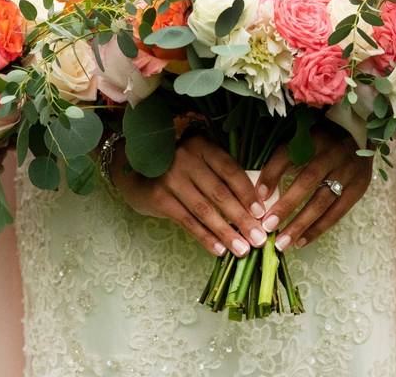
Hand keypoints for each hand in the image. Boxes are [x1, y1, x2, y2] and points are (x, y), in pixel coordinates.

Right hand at [113, 135, 266, 257]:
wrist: (133, 172)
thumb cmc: (177, 170)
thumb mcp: (198, 163)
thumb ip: (221, 177)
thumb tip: (254, 208)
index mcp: (201, 146)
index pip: (230, 170)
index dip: (247, 193)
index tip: (262, 214)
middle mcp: (185, 158)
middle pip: (220, 192)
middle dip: (242, 218)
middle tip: (259, 238)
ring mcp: (170, 178)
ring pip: (204, 210)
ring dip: (226, 232)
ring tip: (242, 249)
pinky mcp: (158, 197)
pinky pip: (187, 221)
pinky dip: (205, 237)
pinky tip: (218, 249)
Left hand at [256, 127, 371, 251]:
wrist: (359, 137)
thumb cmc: (322, 142)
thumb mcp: (301, 141)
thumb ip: (282, 161)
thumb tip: (260, 192)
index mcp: (313, 138)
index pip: (288, 154)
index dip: (272, 174)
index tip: (258, 196)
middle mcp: (332, 153)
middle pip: (307, 180)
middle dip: (286, 205)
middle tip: (268, 227)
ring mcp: (348, 171)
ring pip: (322, 201)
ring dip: (301, 224)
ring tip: (283, 243)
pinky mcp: (358, 187)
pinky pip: (337, 212)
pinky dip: (318, 228)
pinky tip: (302, 241)